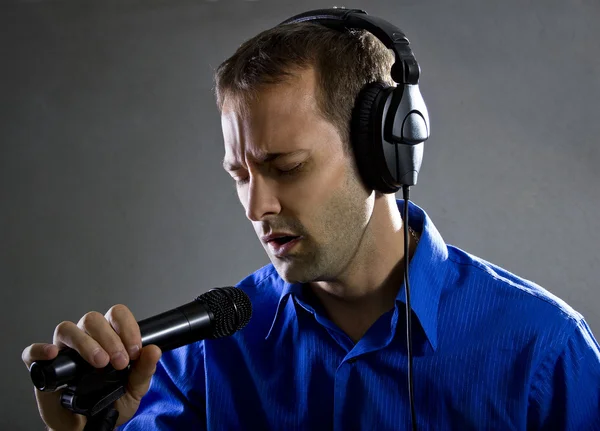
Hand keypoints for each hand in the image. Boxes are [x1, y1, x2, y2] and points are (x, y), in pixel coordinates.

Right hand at [21, 305, 161, 430]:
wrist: (89, 426)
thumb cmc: (110, 402)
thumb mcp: (135, 389)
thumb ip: (145, 370)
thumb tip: (154, 350)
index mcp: (108, 337)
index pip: (117, 315)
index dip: (127, 327)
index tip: (135, 350)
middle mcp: (85, 338)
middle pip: (92, 319)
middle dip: (110, 339)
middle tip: (119, 362)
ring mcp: (63, 351)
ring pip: (67, 329)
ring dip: (85, 342)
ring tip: (99, 362)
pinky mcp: (43, 368)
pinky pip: (33, 352)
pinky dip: (40, 349)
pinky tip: (53, 354)